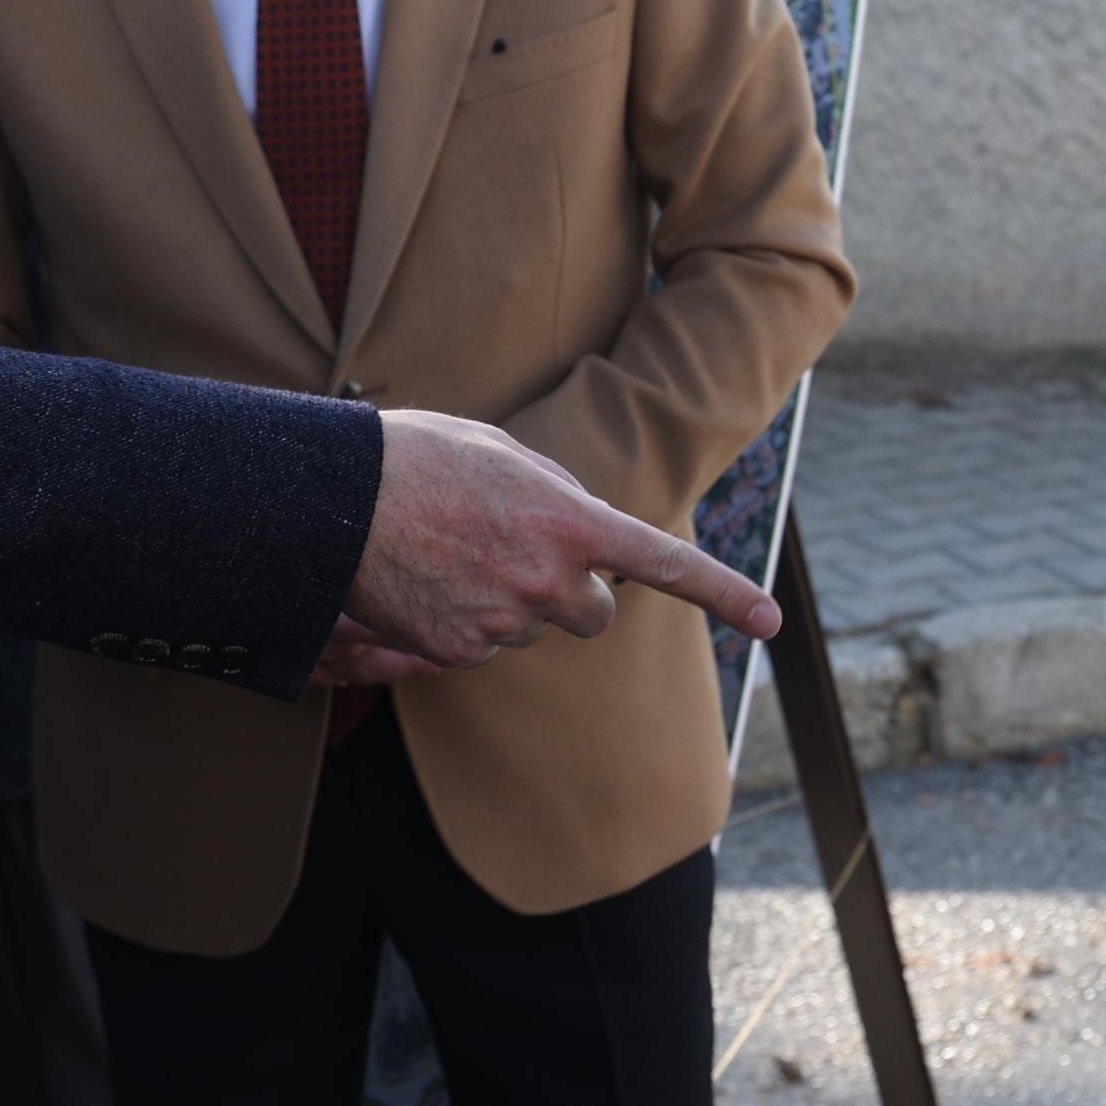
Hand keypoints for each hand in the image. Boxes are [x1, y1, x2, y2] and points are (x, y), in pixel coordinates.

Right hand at [324, 409, 776, 681]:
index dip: (726, 594)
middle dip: (571, 592)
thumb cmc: (418, 458)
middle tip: (518, 552)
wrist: (332, 498)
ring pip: (531, 628)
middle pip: (593, 613)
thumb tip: (588, 534)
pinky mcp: (459, 651)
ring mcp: (505, 622)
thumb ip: (561, 495)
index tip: (773, 623)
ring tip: (451, 551)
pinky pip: (481, 645)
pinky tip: (426, 580)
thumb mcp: (505, 454)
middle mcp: (549, 580)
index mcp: (571, 521)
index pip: (665, 563)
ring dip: (508, 599)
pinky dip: (462, 621)